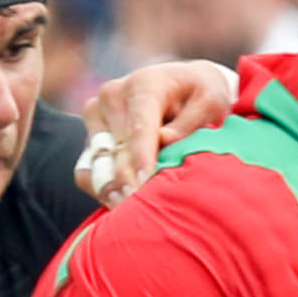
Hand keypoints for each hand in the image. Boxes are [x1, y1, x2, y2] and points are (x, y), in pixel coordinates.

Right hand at [77, 60, 239, 204]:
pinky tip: (122, 205)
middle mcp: (113, 96)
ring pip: (99, 164)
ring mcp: (96, 116)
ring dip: (114, 190)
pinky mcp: (90, 136)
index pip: (139, 127)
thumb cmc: (200, 95)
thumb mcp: (210, 100)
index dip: (141, 158)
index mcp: (144, 85)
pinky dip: (102, 190)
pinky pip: (86, 172)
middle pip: (118, 151)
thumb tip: (165, 141)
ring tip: (133, 211)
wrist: (181, 86)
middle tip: (145, 209)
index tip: (144, 184)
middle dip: (130, 181)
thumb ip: (191, 121)